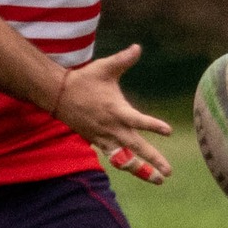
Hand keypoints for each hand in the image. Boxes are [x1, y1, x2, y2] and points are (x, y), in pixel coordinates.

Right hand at [54, 45, 172, 183]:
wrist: (58, 96)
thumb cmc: (85, 80)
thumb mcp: (105, 68)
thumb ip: (123, 59)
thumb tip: (137, 47)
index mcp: (117, 110)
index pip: (138, 120)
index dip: (153, 126)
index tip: (169, 132)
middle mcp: (112, 127)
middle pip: (136, 148)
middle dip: (153, 161)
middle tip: (169, 172)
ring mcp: (104, 138)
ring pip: (125, 159)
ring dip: (141, 171)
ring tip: (158, 180)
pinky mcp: (98, 142)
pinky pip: (114, 158)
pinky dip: (126, 166)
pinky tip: (139, 173)